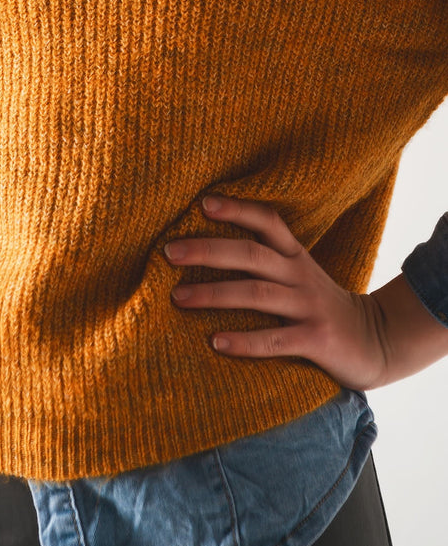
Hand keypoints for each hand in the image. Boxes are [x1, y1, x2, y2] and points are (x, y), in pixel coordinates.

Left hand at [164, 195, 388, 390]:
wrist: (377, 341)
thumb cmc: (320, 306)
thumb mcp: (299, 274)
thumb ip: (266, 261)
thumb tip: (206, 249)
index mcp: (295, 256)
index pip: (268, 221)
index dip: (237, 209)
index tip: (203, 203)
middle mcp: (300, 275)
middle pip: (251, 255)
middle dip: (207, 251)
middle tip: (169, 252)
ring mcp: (309, 307)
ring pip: (256, 294)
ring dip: (213, 294)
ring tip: (177, 297)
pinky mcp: (317, 340)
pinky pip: (275, 340)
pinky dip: (244, 341)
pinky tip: (215, 342)